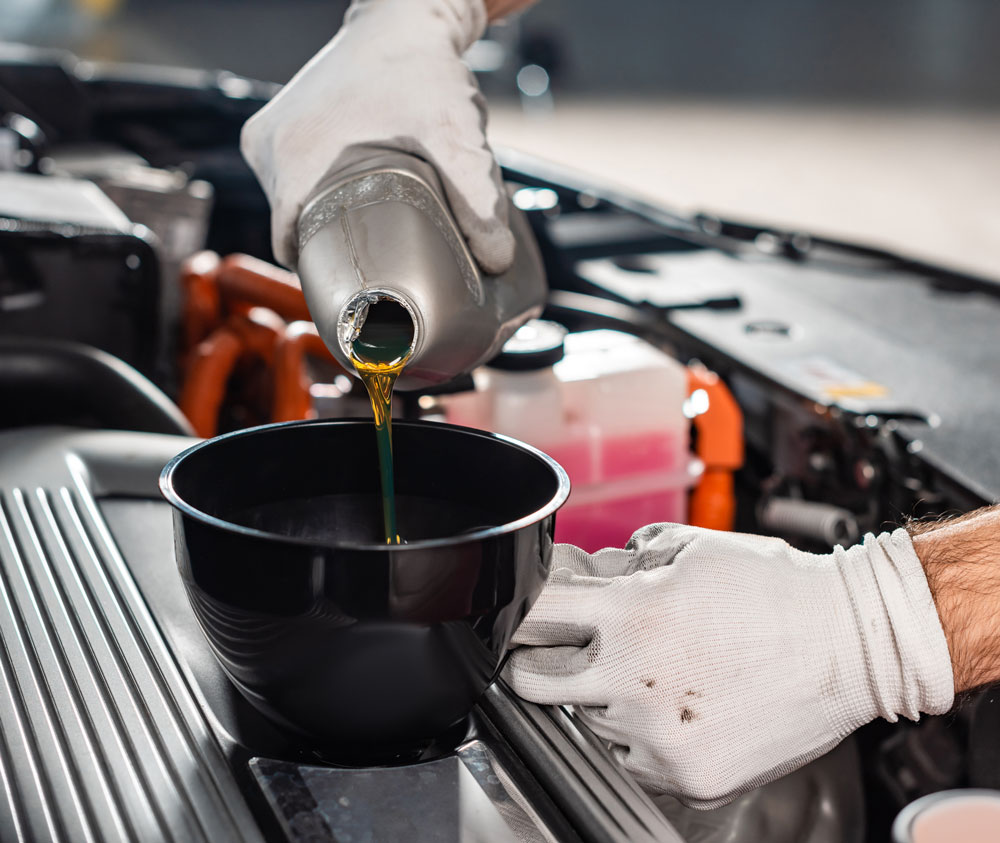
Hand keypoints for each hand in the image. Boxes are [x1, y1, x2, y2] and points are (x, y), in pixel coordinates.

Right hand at [240, 0, 514, 272]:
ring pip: (291, 207)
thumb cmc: (420, 67)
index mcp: (293, 156)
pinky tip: (351, 202)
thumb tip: (496, 259)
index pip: (292, 246)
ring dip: (325, 222)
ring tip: (366, 231)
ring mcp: (268, 136)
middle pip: (293, 228)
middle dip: (332, 249)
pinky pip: (289, 183)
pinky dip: (319, 196)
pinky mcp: (275, 128)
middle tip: (376, 261)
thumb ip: (478, 199)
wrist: (403, 16)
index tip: (357, 288)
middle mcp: (269, 147)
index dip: (324, 274)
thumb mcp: (454, 134)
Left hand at [506, 524, 953, 808]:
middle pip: (536, 682)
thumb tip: (583, 573)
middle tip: (558, 658)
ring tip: (651, 678)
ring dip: (601, 703)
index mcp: (631, 613)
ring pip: (587, 724)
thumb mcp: (688, 550)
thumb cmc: (775, 590)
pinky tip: (676, 710)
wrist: (851, 644)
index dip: (516, 616)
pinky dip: (641, 739)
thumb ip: (625, 563)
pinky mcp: (687, 774)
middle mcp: (633, 677)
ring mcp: (657, 734)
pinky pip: (633, 760)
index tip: (512, 621)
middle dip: (536, 667)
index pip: (535, 617)